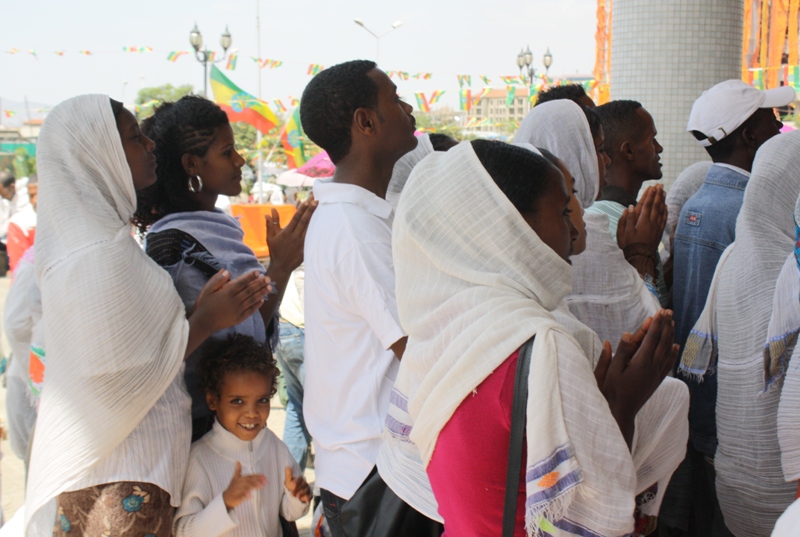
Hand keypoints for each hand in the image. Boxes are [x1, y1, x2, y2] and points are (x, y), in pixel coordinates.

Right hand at [192, 269, 271, 332]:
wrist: (204, 323)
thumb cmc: (205, 305)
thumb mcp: (207, 290)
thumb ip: (217, 280)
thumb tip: (227, 271)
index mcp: (227, 293)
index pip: (241, 282)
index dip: (250, 277)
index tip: (258, 272)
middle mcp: (234, 301)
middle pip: (249, 290)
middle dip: (259, 284)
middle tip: (268, 278)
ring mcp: (237, 310)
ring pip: (252, 300)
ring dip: (261, 293)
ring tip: (269, 287)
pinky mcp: (239, 318)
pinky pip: (250, 311)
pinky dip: (257, 305)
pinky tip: (262, 300)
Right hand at [223, 462, 265, 510]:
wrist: (226, 498)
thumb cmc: (232, 488)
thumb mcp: (235, 478)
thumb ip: (238, 470)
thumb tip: (237, 461)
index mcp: (239, 479)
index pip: (250, 476)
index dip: (257, 476)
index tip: (265, 477)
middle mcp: (238, 483)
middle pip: (249, 480)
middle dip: (257, 480)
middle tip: (265, 481)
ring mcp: (237, 490)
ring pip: (246, 487)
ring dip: (253, 486)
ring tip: (261, 486)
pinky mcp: (236, 497)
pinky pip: (241, 496)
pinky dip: (246, 496)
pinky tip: (251, 496)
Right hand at [265, 195, 317, 276]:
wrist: (281, 267)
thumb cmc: (275, 251)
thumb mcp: (271, 237)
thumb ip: (271, 224)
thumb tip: (270, 211)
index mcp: (286, 233)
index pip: (295, 218)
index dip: (301, 209)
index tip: (307, 201)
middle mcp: (295, 237)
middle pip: (304, 221)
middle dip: (311, 209)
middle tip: (316, 199)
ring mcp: (301, 243)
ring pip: (310, 228)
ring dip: (315, 217)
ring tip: (320, 207)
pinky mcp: (306, 248)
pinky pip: (312, 237)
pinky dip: (317, 229)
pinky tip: (322, 221)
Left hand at [284, 467, 310, 502]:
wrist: (293, 497)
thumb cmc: (290, 488)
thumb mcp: (288, 482)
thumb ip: (288, 475)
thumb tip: (287, 466)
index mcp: (300, 479)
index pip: (300, 479)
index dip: (297, 482)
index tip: (293, 485)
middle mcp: (305, 483)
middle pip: (304, 485)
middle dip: (298, 489)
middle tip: (292, 493)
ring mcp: (308, 489)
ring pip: (307, 490)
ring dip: (302, 493)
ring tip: (298, 497)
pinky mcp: (310, 495)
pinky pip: (310, 495)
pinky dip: (308, 497)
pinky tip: (305, 500)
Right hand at [594, 310, 678, 446]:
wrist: (620, 413)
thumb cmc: (611, 392)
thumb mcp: (611, 371)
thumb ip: (621, 353)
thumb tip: (628, 334)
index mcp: (640, 363)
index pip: (651, 339)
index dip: (655, 324)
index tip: (659, 312)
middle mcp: (652, 368)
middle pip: (662, 342)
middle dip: (665, 325)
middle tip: (668, 311)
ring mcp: (656, 375)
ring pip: (667, 351)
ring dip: (670, 336)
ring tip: (672, 322)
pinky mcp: (656, 381)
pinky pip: (668, 363)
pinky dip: (672, 353)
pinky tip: (675, 346)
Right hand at [616, 185, 666, 250]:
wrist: (640, 258)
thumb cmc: (629, 246)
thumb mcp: (623, 233)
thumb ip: (626, 219)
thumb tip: (630, 207)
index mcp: (642, 222)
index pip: (647, 205)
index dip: (650, 195)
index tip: (652, 187)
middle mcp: (651, 223)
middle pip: (656, 206)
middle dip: (658, 194)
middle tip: (660, 185)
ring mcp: (657, 227)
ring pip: (662, 211)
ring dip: (663, 200)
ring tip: (664, 192)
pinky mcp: (659, 232)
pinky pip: (664, 219)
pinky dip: (666, 211)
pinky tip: (666, 206)